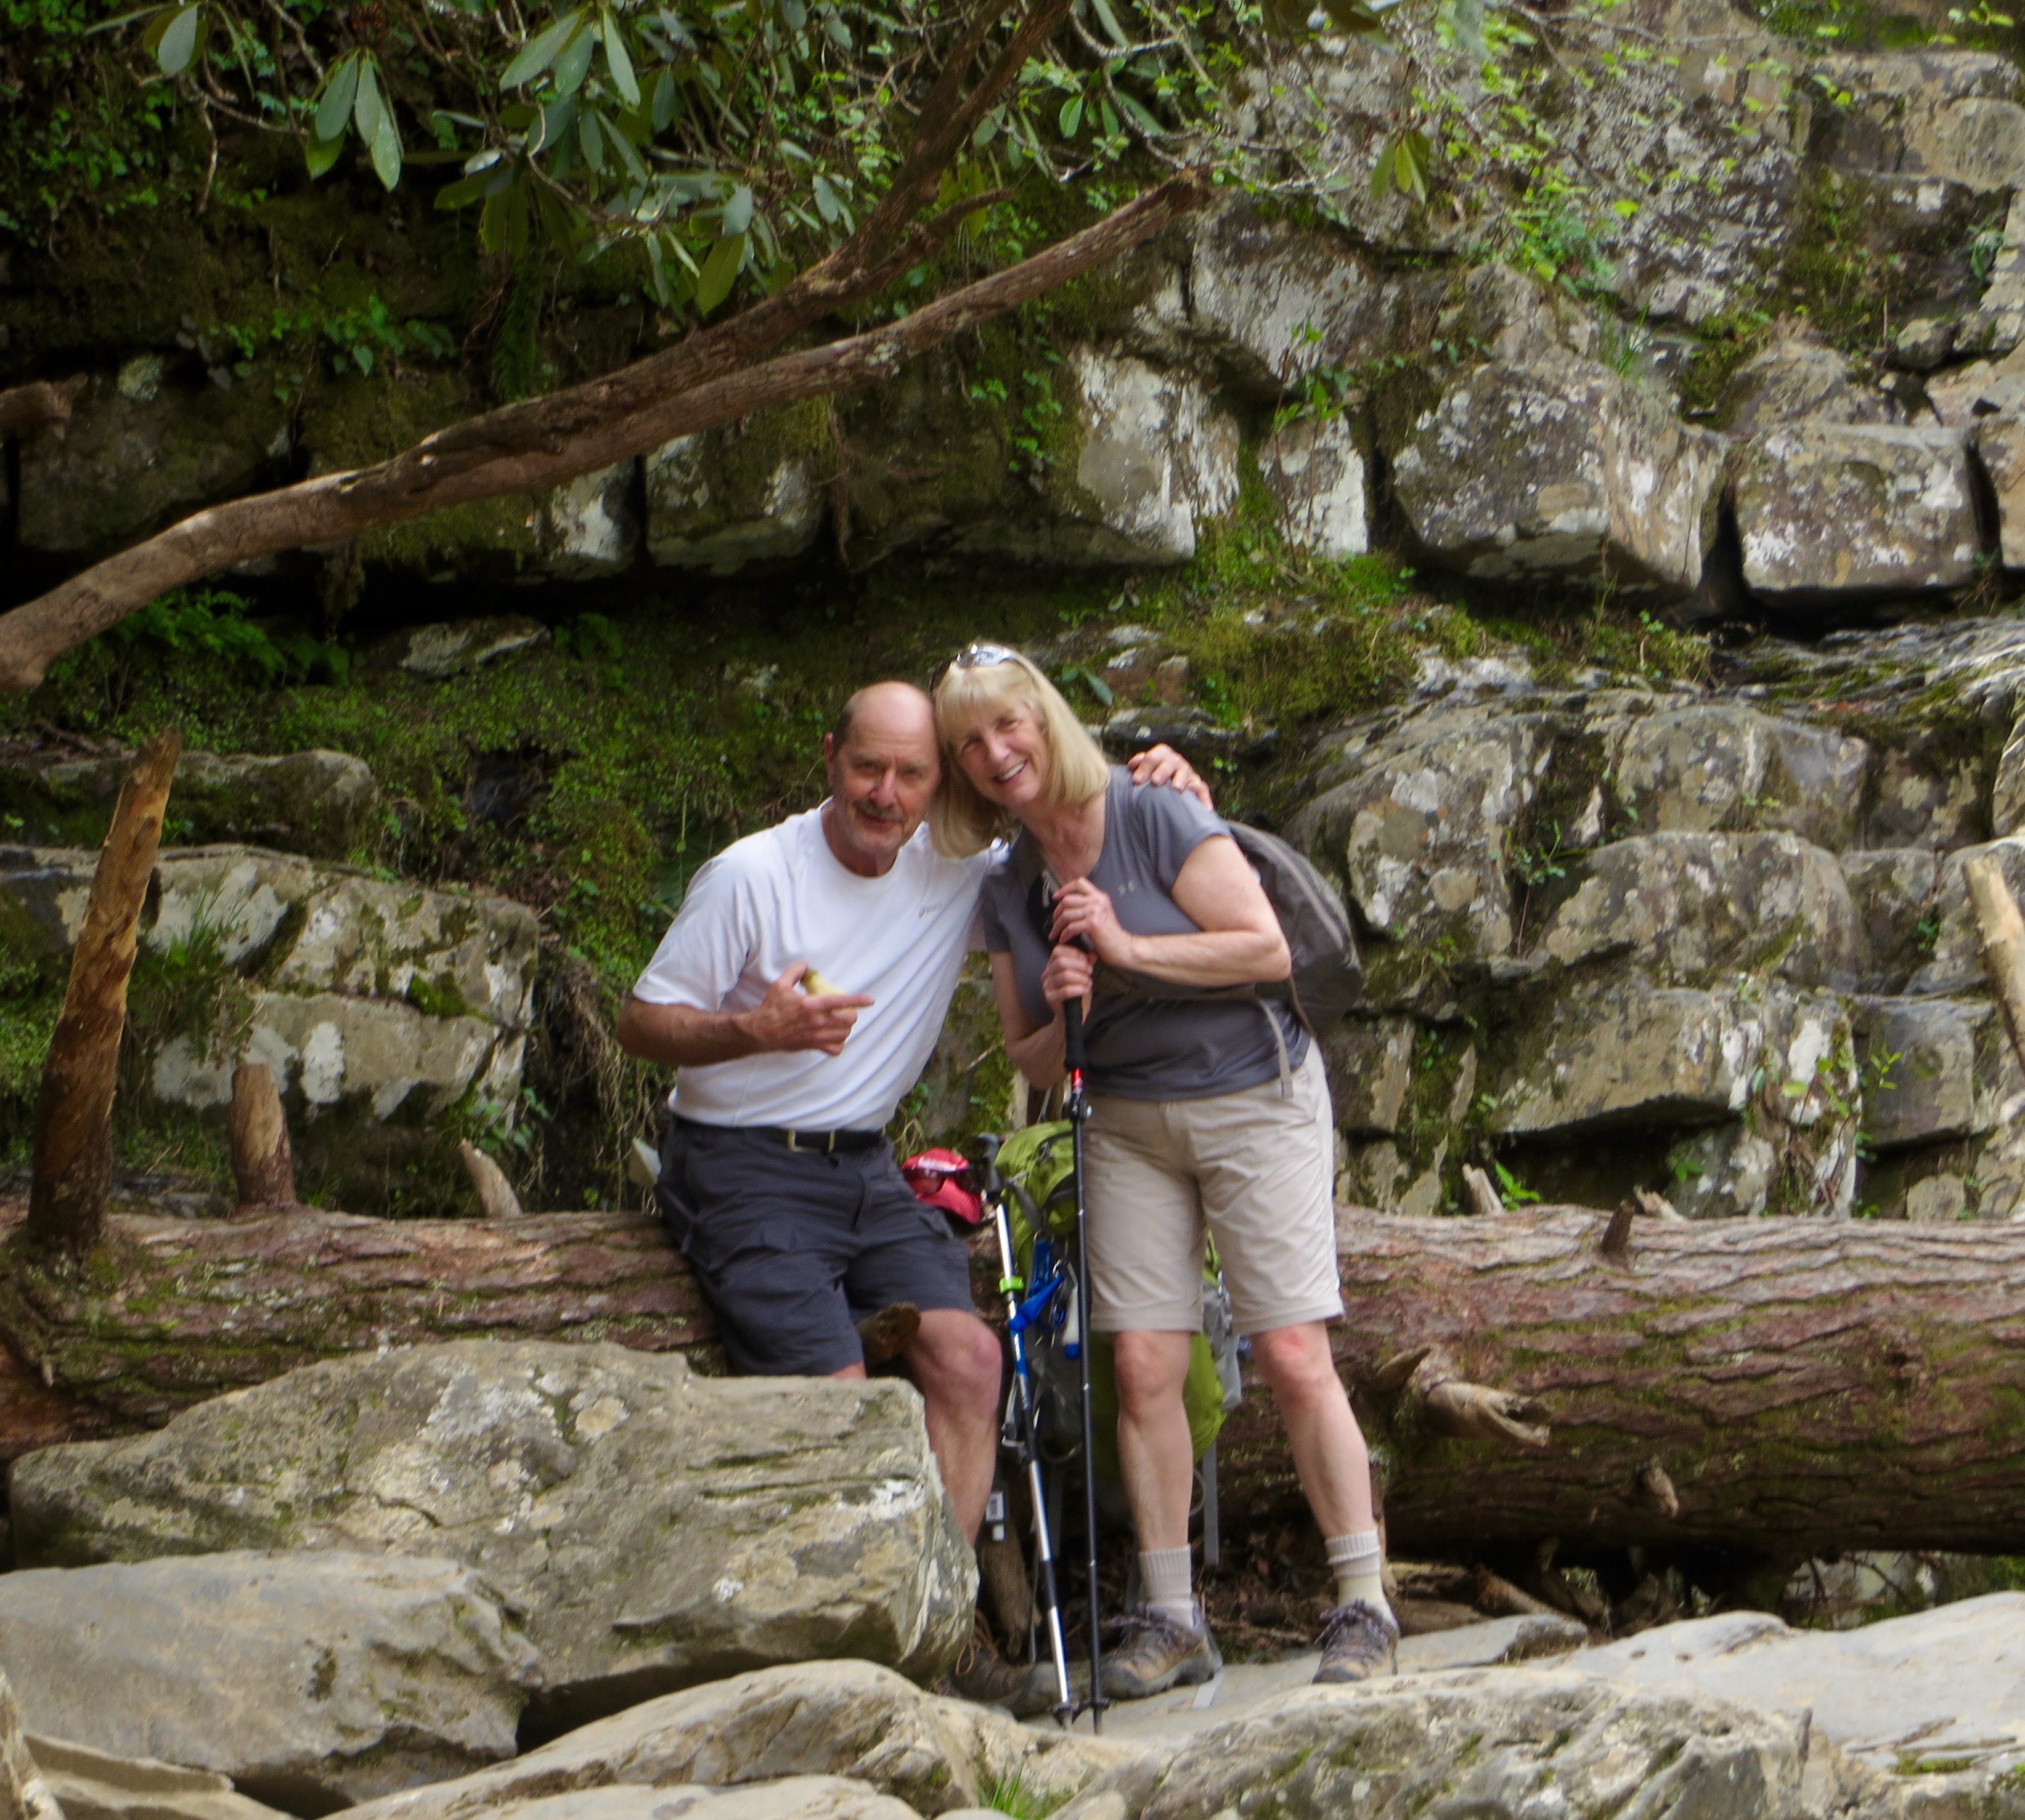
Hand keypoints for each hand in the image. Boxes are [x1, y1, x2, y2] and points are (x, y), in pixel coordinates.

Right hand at [737, 962, 874, 1056]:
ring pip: (844, 1035)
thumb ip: (795, 972)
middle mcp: (817, 1022)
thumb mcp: (780, 984)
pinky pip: (835, 1049)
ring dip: (846, 1028)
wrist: (761, 1031)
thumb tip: (805, 964)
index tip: (870, 1000)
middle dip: (852, 1014)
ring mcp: (816, 1036)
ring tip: (842, 1023)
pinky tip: (834, 1038)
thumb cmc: (770, 1008)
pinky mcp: (813, 1046)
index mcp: (812, 1005)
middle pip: (848, 1020)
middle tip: (847, 1011)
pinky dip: (838, 1044)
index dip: (859, 1000)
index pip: (842, 1002)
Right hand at [1040, 943, 1093, 1020]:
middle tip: (1090, 971)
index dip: (1074, 953)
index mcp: (1052, 965)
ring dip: (1081, 978)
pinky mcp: (1050, 998)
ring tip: (1089, 982)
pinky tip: (1086, 990)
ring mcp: (1047, 986)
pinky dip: (1079, 989)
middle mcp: (1046, 974)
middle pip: (1061, 961)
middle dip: (1079, 965)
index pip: (1058, 951)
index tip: (1086, 960)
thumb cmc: (1076, 993)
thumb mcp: (1083, 975)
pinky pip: (1065, 991)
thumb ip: (1086, 964)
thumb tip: (1093, 954)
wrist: (1071, 1015)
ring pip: (1065, 975)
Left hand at [1050, 876, 1133, 967]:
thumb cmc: (1111, 934)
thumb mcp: (1101, 914)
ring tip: (1055, 933)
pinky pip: (1071, 927)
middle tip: (1054, 922)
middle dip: (1056, 913)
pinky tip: (1064, 939)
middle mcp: (1098, 901)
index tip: (1056, 897)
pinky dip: (1064, 935)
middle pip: (1067, 900)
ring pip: (1066, 914)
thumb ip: (1088, 906)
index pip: (1079, 883)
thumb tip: (1069, 904)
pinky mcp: (1093, 924)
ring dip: (1057, 926)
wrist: (1123, 947)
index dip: (1065, 889)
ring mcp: (1095, 911)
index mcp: (1099, 897)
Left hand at [1125, 741, 1212, 809]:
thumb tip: (1132, 766)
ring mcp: (1187, 773)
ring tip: (1176, 788)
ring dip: (1180, 779)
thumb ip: (1138, 768)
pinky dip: (1203, 798)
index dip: (1145, 766)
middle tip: (1155, 781)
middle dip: (1162, 770)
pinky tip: (1205, 808)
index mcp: (1161, 755)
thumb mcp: (1141, 773)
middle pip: (1171, 762)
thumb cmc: (1148, 780)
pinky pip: (1202, 790)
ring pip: (1186, 772)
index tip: (1136, 780)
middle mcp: (1175, 762)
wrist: (1162, 786)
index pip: (1154, 756)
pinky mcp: (1196, 785)